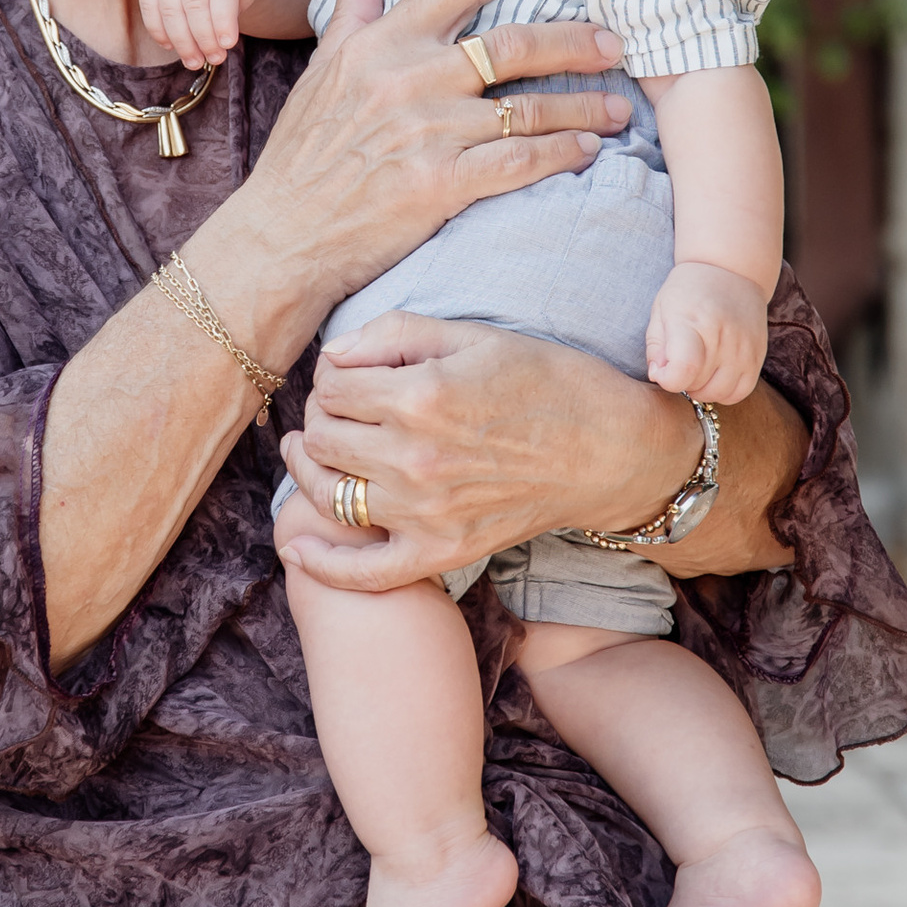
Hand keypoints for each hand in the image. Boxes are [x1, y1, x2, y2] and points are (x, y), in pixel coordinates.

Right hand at [139, 0, 269, 69]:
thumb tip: (228, 22)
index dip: (222, 21)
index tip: (227, 44)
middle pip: (193, 5)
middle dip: (204, 38)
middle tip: (216, 59)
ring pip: (169, 9)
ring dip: (182, 41)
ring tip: (195, 61)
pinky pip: (148, 6)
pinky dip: (157, 30)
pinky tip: (171, 46)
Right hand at [226, 0, 630, 306]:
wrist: (282, 237)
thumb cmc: (303, 157)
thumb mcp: (320, 74)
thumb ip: (352, 16)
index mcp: (380, 44)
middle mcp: (408, 79)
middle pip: (512, 43)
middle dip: (575, 40)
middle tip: (615, 43)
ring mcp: (427, 132)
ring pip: (528, 106)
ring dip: (583, 105)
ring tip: (619, 108)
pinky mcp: (441, 184)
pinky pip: (520, 162)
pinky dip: (561, 155)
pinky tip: (586, 153)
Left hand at [277, 310, 703, 592]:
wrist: (611, 451)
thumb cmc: (547, 381)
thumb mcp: (473, 335)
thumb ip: (395, 334)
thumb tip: (332, 355)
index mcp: (420, 396)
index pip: (331, 385)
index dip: (333, 374)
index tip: (352, 373)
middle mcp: (414, 458)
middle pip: (322, 436)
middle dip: (322, 415)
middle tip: (342, 407)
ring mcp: (425, 513)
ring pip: (328, 494)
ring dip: (310, 470)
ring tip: (311, 451)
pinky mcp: (441, 552)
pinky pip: (363, 572)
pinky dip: (322, 564)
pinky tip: (296, 547)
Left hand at [644, 261, 767, 405]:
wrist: (730, 270)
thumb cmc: (688, 291)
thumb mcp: (661, 309)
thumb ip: (656, 346)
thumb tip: (658, 376)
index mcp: (692, 321)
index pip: (683, 369)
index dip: (668, 379)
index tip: (662, 370)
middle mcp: (722, 336)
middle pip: (698, 385)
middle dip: (682, 381)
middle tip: (678, 362)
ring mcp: (744, 347)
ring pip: (720, 393)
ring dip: (702, 389)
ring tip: (696, 368)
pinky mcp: (758, 355)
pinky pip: (742, 391)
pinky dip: (725, 391)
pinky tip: (715, 374)